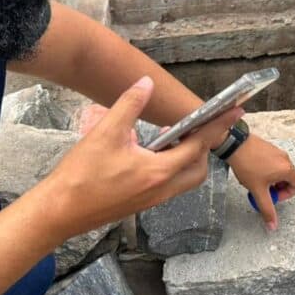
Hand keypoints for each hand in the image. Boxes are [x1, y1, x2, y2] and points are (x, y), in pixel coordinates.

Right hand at [38, 76, 231, 239]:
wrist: (60, 211)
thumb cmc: (82, 174)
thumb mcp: (106, 132)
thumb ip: (130, 104)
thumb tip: (146, 83)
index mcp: (159, 172)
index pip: (199, 145)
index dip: (217, 126)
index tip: (235, 111)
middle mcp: (162, 189)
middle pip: (198, 168)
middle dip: (203, 146)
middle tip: (197, 124)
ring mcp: (152, 199)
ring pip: (185, 179)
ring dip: (188, 158)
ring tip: (174, 136)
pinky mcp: (141, 204)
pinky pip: (169, 185)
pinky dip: (172, 167)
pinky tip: (153, 152)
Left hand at [228, 136, 294, 231]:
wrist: (235, 145)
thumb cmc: (248, 166)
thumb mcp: (258, 191)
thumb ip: (267, 209)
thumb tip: (273, 226)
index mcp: (286, 169)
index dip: (289, 194)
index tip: (275, 196)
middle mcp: (285, 159)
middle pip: (290, 177)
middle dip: (279, 187)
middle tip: (266, 191)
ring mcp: (278, 152)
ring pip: (281, 170)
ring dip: (273, 179)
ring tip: (258, 182)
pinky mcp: (270, 148)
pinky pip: (275, 162)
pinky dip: (269, 170)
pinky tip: (254, 172)